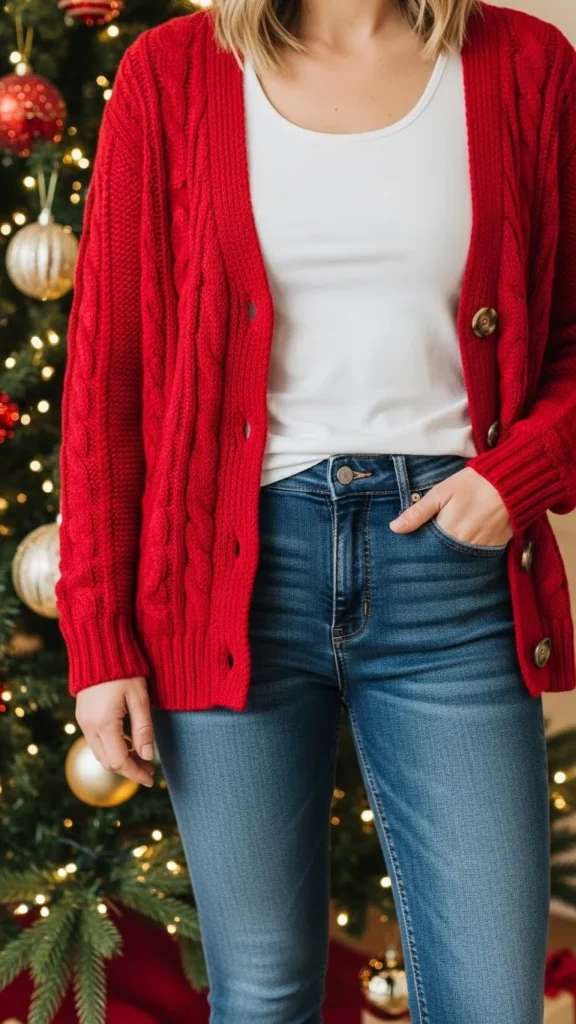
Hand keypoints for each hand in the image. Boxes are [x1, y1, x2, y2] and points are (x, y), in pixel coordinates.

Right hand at [75, 676, 154, 787]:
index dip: (136, 774)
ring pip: (100, 754)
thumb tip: (148, 756)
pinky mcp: (82, 716)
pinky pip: (95, 741)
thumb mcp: (139, 698)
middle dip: (129, 770)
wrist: (99, 648)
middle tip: (149, 769)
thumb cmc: (124, 670)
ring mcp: (83, 722)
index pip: (119, 762)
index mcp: (104, 724)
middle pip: (108, 762)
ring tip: (141, 757)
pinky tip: (128, 742)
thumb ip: (143, 729)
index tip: (151, 780)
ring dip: (120, 760)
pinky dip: (112, 748)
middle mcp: (89, 727)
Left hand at [389, 467, 513, 546]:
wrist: (511, 481)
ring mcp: (482, 548)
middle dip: (436, 553)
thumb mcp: (441, 493)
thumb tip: (394, 528)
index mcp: (448, 532)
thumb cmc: (473, 483)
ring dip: (453, 552)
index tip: (415, 545)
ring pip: (461, 557)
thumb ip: (418, 512)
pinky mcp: (497, 546)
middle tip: (434, 541)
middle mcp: (465, 545)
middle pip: (444, 557)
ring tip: (452, 539)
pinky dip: (471, 550)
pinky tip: (468, 539)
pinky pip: (479, 555)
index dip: (421, 547)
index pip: (427, 550)